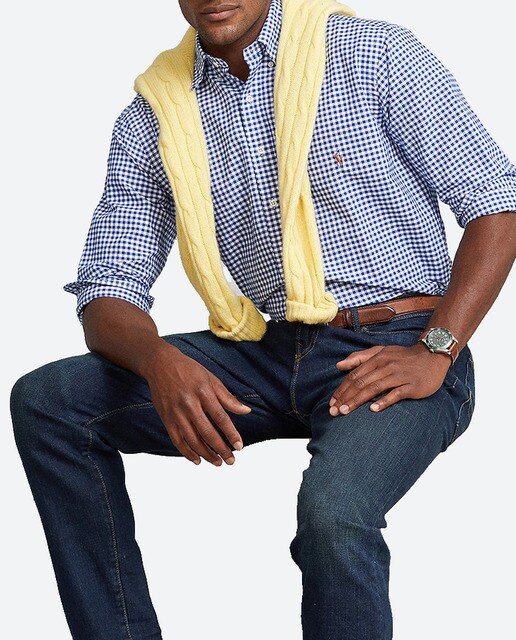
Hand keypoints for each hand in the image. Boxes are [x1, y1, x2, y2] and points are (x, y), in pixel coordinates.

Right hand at [145, 343, 250, 465]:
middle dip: (221, 449)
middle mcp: (188, 404)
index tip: (239, 446)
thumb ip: (227, 397)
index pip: (220, 418)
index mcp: (203, 392)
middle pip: (207, 432)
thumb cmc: (189, 370)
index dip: (231, 434)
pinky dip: (187, 453)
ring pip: (192, 440)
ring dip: (206, 454)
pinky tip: (198, 460)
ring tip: (218, 462)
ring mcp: (176, 413)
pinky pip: (177, 440)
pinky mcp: (166, 419)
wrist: (160, 364)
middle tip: (231, 460)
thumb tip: (246, 411)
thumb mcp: (211, 379)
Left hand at [329, 341, 451, 415]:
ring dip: (358, 401)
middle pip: (361, 383)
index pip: (354, 375)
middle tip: (333, 412)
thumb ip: (359, 357)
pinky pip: (396, 394)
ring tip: (345, 412)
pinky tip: (373, 409)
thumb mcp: (381, 351)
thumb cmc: (403, 356)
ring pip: (374, 388)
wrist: (433, 355)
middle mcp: (386, 366)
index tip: (331, 403)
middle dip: (345, 398)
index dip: (342, 389)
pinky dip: (384, 401)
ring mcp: (399, 375)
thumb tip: (338, 365)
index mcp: (377, 359)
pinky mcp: (412, 385)